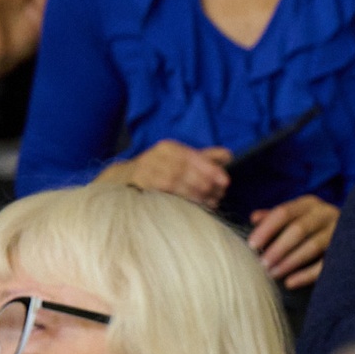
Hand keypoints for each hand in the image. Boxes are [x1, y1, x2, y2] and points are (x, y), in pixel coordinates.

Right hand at [110, 140, 231, 205]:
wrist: (125, 179)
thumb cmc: (161, 170)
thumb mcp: (182, 161)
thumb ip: (205, 159)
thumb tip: (228, 156)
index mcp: (169, 148)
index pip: (191, 156)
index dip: (209, 168)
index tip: (225, 181)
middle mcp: (155, 156)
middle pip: (183, 169)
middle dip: (204, 183)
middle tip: (218, 195)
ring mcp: (145, 170)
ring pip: (172, 181)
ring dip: (193, 192)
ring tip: (209, 202)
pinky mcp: (138, 184)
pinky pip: (160, 191)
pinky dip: (178, 198)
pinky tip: (192, 205)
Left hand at [247, 195, 338, 286]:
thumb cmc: (314, 224)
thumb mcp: (296, 215)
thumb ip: (275, 217)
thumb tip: (254, 218)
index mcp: (309, 204)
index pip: (283, 212)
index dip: (266, 228)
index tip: (251, 244)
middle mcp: (325, 214)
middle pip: (298, 229)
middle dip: (278, 247)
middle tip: (261, 264)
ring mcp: (339, 231)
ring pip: (313, 246)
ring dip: (290, 262)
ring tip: (272, 274)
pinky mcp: (346, 250)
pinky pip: (325, 264)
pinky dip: (306, 275)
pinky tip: (290, 283)